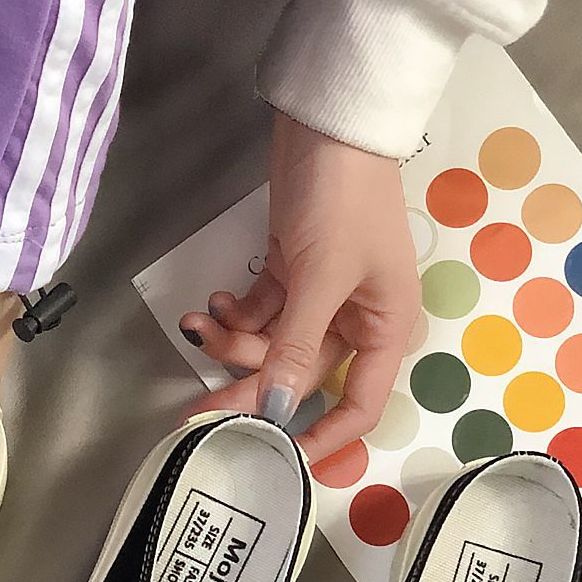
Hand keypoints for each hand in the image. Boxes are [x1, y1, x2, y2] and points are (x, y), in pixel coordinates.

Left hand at [179, 112, 420, 463]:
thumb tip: (279, 410)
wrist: (330, 123)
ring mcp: (321, 298)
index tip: (278, 458)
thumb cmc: (344, 200)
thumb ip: (296, 349)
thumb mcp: (321, 279)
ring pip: (272, 348)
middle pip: (298, 377)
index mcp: (385, 328)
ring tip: (203, 322)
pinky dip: (233, 316)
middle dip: (249, 388)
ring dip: (233, 343)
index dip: (323, 437)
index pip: (361, 405)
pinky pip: (258, 316)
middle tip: (195, 411)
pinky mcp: (290, 275)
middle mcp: (356, 320)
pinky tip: (211, 303)